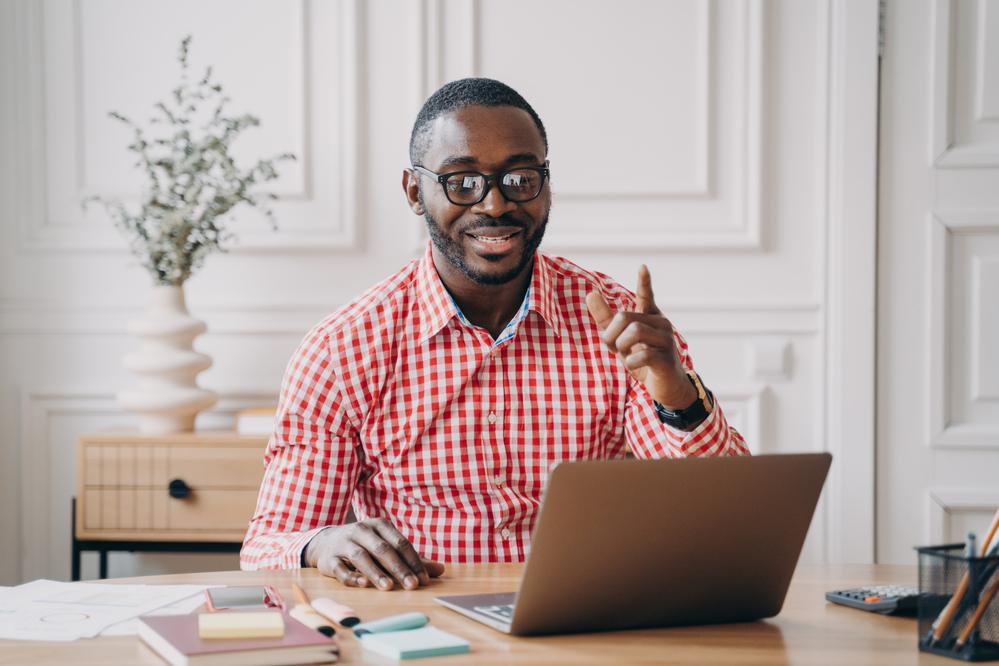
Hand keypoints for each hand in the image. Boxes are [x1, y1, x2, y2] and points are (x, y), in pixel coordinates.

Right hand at [303, 518, 444, 590]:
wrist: (326, 542)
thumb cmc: (365, 545)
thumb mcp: (387, 546)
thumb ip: (412, 559)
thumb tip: (441, 570)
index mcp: (380, 525)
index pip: (400, 543)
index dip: (413, 561)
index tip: (424, 580)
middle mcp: (362, 530)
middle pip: (383, 549)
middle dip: (399, 568)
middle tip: (412, 585)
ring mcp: (344, 543)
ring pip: (361, 557)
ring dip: (376, 572)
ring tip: (389, 587)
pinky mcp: (330, 559)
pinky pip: (341, 568)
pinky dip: (352, 576)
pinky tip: (363, 584)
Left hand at [585, 265, 697, 410]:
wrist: (666, 388)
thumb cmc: (643, 360)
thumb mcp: (621, 340)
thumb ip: (606, 319)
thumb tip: (590, 294)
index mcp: (649, 317)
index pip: (646, 296)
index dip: (644, 282)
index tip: (643, 267)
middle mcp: (661, 324)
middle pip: (625, 318)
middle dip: (611, 335)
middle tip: (613, 348)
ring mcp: (666, 340)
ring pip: (634, 332)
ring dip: (621, 347)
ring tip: (626, 356)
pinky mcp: (667, 358)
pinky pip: (642, 355)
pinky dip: (631, 362)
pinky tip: (635, 366)